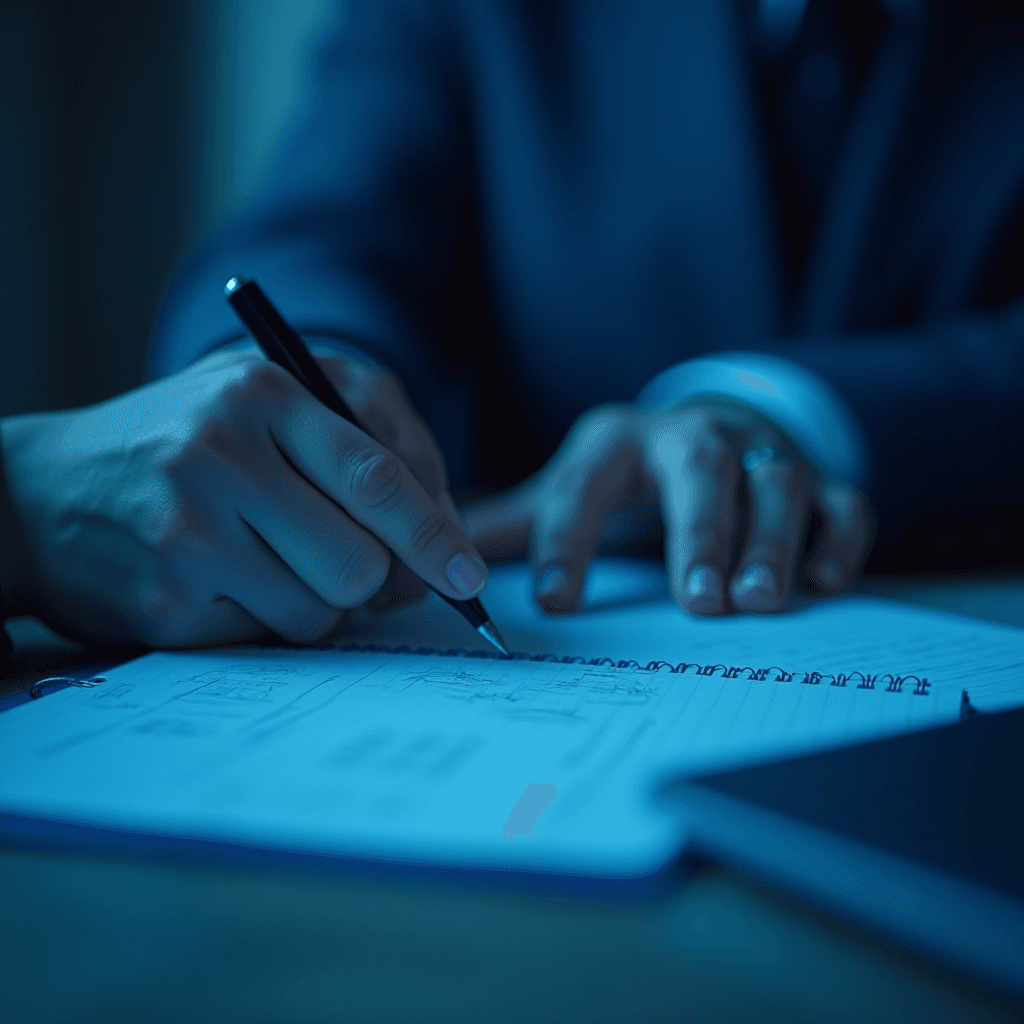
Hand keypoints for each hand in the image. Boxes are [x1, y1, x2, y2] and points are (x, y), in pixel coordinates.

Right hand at [0, 347, 487, 645]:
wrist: (43, 490)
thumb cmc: (182, 444)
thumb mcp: (263, 410)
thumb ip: (360, 452)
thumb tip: (440, 548)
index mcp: (262, 395)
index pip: (377, 478)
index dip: (436, 535)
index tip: (469, 576)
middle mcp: (221, 455)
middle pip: (361, 563)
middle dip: (366, 577)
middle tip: (337, 560)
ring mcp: (187, 532)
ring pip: (319, 611)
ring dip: (310, 600)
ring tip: (257, 559)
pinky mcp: (165, 602)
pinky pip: (266, 637)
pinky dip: (260, 618)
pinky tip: (214, 579)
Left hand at [463, 397, 872, 614]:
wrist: (709, 431)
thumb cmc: (627, 479)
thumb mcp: (573, 488)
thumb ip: (518, 527)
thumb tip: (439, 563)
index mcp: (617, 442)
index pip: (585, 486)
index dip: (568, 542)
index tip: (556, 602)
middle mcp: (692, 437)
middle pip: (700, 470)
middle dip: (699, 534)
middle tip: (697, 603)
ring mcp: (760, 454)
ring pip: (774, 483)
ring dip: (770, 541)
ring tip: (758, 602)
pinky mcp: (815, 479)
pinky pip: (839, 502)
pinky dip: (837, 540)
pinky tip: (824, 585)